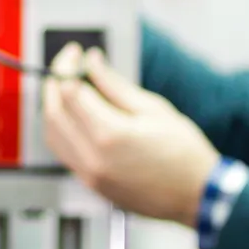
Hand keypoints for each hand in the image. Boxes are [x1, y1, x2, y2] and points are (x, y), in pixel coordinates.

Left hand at [42, 44, 220, 226]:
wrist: (197, 196)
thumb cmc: (184, 153)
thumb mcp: (153, 109)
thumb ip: (115, 84)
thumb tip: (92, 62)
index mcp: (110, 134)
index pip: (70, 91)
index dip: (68, 66)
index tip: (76, 53)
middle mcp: (93, 157)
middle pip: (53, 111)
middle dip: (55, 83)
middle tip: (67, 66)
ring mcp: (90, 174)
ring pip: (52, 134)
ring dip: (53, 107)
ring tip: (69, 90)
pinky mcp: (92, 184)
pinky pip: (63, 153)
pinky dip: (62, 130)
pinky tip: (76, 118)